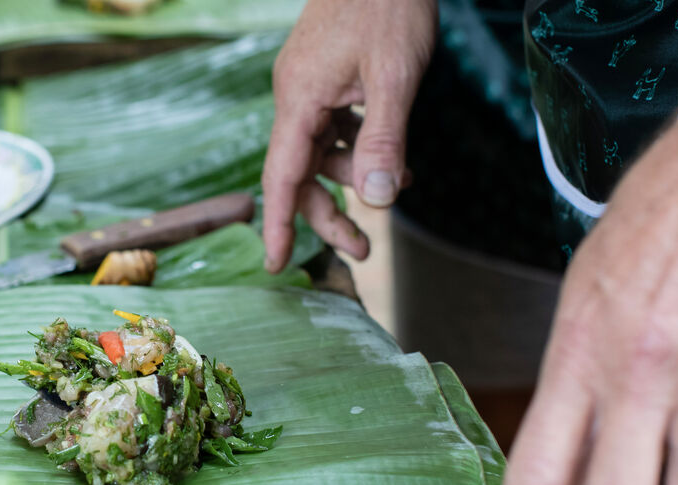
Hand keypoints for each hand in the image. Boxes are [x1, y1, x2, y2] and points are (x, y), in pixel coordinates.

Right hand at [260, 0, 434, 271]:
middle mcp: (296, 95)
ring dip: (355, 177)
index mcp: (300, 98)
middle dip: (329, 213)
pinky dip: (361, 148)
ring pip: (322, 150)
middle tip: (364, 250)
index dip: (279, 223)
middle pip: (301, 172)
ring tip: (402, 185)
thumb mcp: (395, 78)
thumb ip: (383, 142)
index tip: (276, 264)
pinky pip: (335, 127)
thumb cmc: (389, 5)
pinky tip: (393, 159)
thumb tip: (378, 202)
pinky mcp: (326, 76)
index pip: (282, 176)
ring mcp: (310, 85)